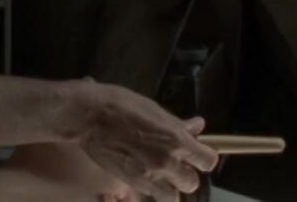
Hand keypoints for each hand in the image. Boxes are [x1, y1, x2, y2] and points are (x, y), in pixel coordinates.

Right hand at [78, 81, 217, 201]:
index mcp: (176, 139)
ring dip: (171, 187)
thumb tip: (197, 127)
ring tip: (162, 176)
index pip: (208, 161)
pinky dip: (152, 190)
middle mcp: (166, 161)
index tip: (198, 153)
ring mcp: (148, 175)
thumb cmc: (121, 104)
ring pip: (172, 196)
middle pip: (192, 183)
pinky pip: (151, 195)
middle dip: (187, 174)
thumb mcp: (154, 109)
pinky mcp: (131, 183)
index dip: (205, 157)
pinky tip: (145, 176)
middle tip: (177, 164)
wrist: (88, 116)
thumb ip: (178, 124)